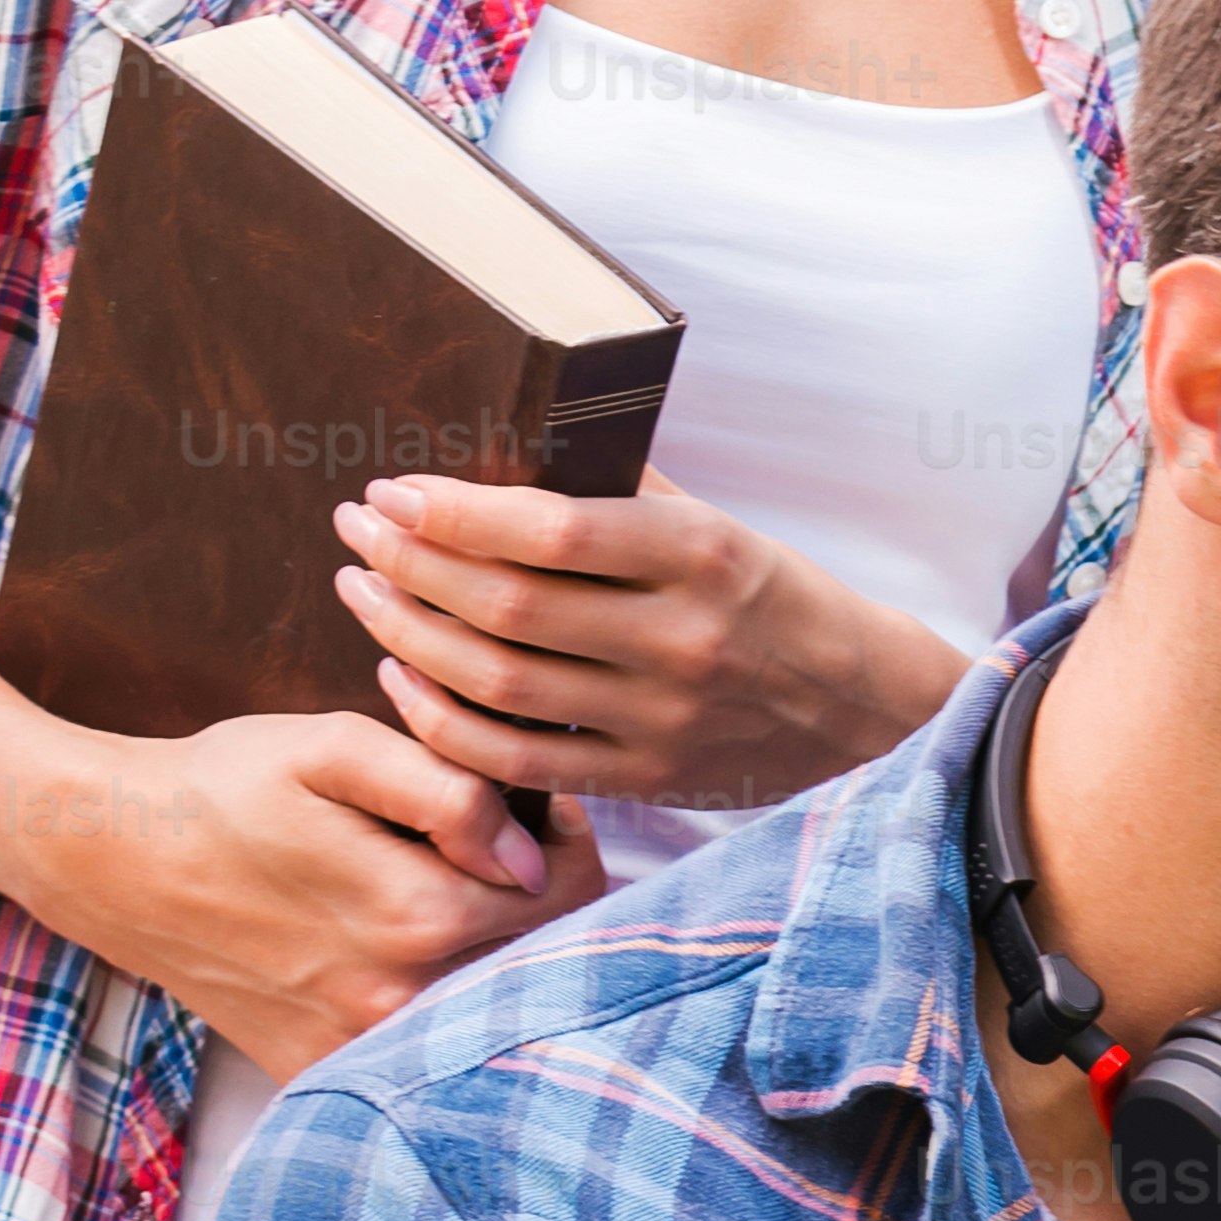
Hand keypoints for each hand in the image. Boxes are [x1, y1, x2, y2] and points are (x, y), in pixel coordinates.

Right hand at [26, 708, 602, 1079]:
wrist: (106, 861)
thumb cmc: (224, 789)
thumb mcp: (333, 748)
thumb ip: (447, 790)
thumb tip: (525, 854)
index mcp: (417, 916)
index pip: (574, 895)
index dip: (565, 841)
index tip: (527, 814)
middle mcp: (398, 999)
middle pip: (543, 955)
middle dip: (534, 897)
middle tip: (479, 848)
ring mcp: (357, 1048)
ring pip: (488, 1003)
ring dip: (487, 950)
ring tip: (432, 892)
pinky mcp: (321, 1071)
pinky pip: (420, 1046)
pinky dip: (431, 1000)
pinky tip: (389, 950)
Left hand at [334, 473, 967, 817]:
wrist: (863, 710)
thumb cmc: (775, 598)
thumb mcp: (722, 527)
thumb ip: (626, 491)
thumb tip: (513, 440)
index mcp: (706, 557)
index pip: (555, 530)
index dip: (457, 513)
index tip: (394, 490)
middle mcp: (683, 639)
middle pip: (509, 606)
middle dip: (411, 562)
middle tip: (357, 528)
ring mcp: (663, 719)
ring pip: (498, 683)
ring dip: (408, 632)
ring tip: (364, 589)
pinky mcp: (645, 780)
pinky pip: (516, 757)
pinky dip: (442, 718)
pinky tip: (401, 672)